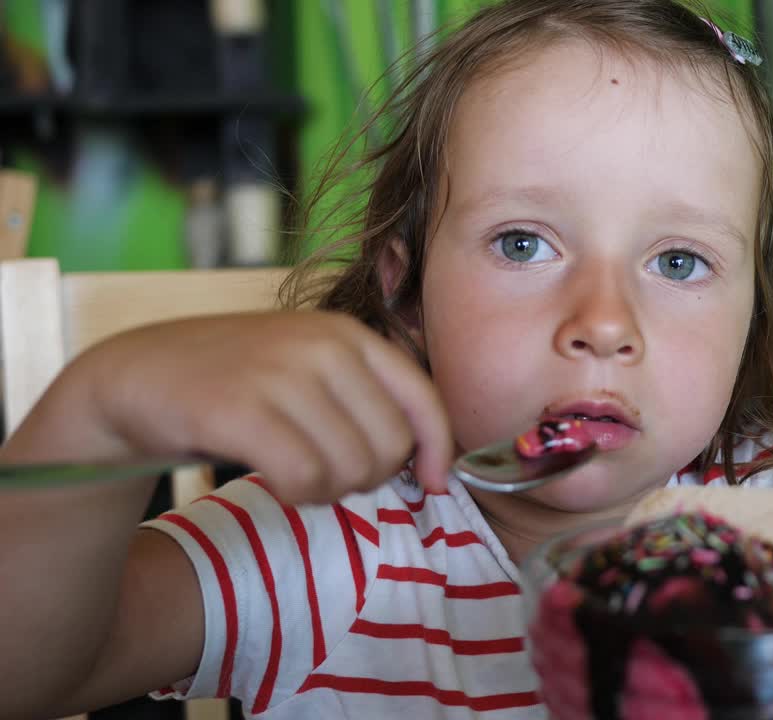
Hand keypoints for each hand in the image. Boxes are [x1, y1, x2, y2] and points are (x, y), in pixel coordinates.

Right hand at [62, 311, 451, 502]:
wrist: (138, 377)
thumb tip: (435, 464)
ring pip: (350, 467)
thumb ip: (368, 401)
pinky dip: (295, 494)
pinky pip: (303, 477)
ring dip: (327, 490)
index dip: (438, 451)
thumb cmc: (238, 384)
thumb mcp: (312, 371)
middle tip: (328, 475)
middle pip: (390, 446)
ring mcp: (280, 373)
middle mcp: (322, 345)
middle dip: (368, 477)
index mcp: (349, 335)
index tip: (434, 484)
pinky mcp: (239, 408)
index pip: (424, 400)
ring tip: (296, 476)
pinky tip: (276, 483)